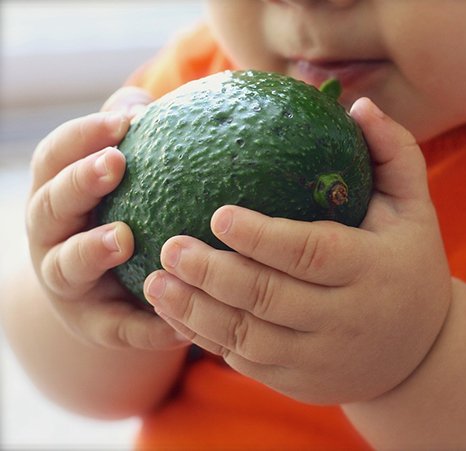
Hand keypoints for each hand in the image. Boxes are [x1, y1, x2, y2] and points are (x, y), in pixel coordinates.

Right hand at [26, 87, 187, 349]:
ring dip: (90, 250)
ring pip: (67, 266)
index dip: (81, 136)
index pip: (55, 158)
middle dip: (78, 183)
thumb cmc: (118, 216)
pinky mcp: (94, 325)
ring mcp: (67, 284)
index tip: (121, 121)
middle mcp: (51, 237)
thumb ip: (130, 140)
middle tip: (115, 163)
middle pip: (50, 207)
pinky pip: (117, 327)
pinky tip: (180, 320)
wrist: (104, 294)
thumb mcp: (119, 179)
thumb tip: (150, 102)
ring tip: (123, 238)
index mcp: (56, 194)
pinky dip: (144, 324)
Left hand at [144, 98, 451, 402]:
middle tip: (169, 245)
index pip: (312, 253)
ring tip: (155, 282)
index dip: (263, 237)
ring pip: (248, 338)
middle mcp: (346, 319)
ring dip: (195, 312)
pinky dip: (207, 339)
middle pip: (270, 298)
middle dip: (214, 274)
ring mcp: (320, 357)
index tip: (217, 215)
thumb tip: (358, 104)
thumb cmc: (409, 265)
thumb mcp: (415, 209)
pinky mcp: (298, 381)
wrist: (419, 353)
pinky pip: (245, 361)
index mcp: (372, 270)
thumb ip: (394, 153)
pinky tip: (176, 313)